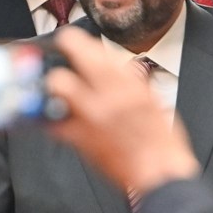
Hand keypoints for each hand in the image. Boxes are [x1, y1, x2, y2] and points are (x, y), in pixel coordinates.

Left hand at [46, 27, 199, 194]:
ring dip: (56, 86)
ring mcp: (91, 117)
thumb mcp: (153, 101)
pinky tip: (58, 117)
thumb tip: (119, 69)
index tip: (70, 40)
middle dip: (59, 60)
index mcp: (128, 85)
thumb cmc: (160, 140)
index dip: (76, 42)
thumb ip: (132, 82)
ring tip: (59, 90)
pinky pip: (54, 121)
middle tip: (59, 63)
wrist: (158, 173)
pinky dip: (52, 118)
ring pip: (58, 87)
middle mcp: (107, 96)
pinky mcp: (80, 139)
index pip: (94, 51)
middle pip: (70, 64)